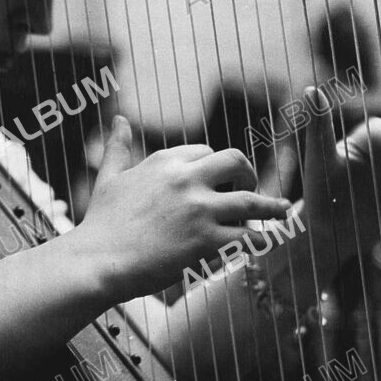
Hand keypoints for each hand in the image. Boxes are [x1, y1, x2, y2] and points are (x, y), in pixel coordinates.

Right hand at [76, 115, 292, 302]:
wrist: (95, 261)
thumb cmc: (100, 225)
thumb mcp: (109, 178)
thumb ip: (118, 148)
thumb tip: (119, 119)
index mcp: (164, 161)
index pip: (204, 151)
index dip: (216, 167)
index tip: (220, 179)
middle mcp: (185, 178)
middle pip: (235, 161)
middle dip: (248, 174)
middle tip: (251, 188)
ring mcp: (198, 208)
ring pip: (250, 200)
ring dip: (271, 206)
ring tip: (284, 211)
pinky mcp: (206, 240)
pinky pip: (246, 237)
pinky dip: (260, 239)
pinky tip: (266, 242)